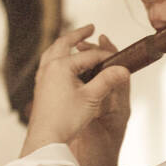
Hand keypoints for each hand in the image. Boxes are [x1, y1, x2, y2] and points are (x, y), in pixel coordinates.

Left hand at [20, 24, 130, 162]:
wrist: (46, 137)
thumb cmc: (66, 119)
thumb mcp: (92, 98)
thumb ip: (108, 81)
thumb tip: (124, 69)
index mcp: (61, 66)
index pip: (89, 56)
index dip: (105, 56)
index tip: (118, 60)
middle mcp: (49, 67)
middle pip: (64, 43)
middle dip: (78, 34)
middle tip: (90, 28)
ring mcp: (42, 76)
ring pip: (52, 51)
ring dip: (65, 43)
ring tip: (75, 41)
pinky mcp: (40, 86)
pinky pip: (47, 63)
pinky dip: (56, 56)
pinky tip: (61, 62)